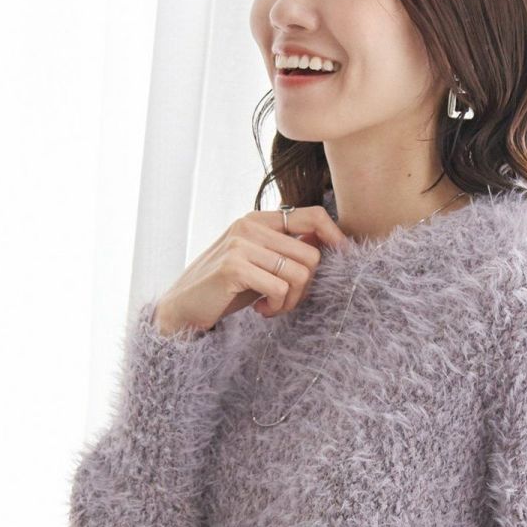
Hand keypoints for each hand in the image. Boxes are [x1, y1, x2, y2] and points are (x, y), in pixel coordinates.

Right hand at [152, 204, 346, 336]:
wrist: (182, 309)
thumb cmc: (224, 289)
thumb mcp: (259, 264)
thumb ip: (286, 249)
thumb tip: (328, 240)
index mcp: (258, 220)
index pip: (312, 215)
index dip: (335, 236)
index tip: (344, 258)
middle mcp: (250, 225)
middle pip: (312, 254)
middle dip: (306, 286)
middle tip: (284, 301)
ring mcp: (240, 244)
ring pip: (300, 273)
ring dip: (291, 300)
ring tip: (271, 307)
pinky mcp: (234, 266)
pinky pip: (281, 288)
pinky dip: (277, 306)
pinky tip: (259, 310)